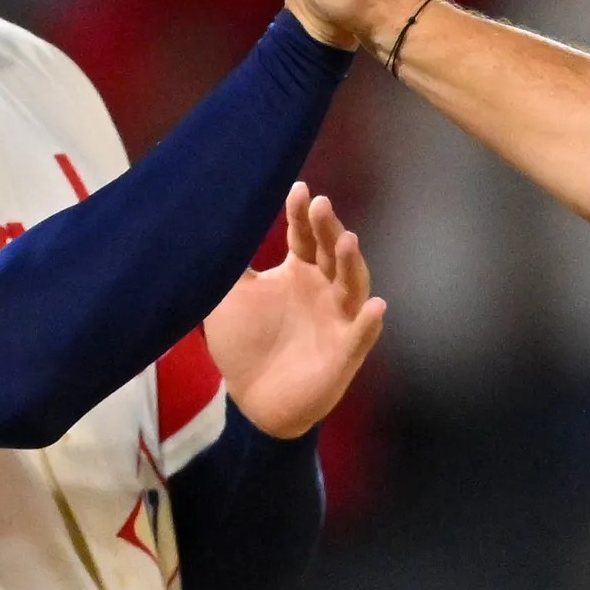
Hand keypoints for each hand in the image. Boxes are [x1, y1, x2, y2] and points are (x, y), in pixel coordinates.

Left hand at [204, 182, 385, 437]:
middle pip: (331, 253)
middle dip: (328, 229)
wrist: (251, 399)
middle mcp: (324, 289)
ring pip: (352, 286)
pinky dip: (369, 323)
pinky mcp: (344, 354)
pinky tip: (375, 307)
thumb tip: (214, 219)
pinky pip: (360, 336)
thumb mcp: (228, 298)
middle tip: (321, 205)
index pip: (304, 236)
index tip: (298, 189)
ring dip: (351, 264)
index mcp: (299, 271)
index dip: (302, 214)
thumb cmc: (244, 343)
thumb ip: (229, 263)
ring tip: (348, 242)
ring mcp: (338, 320)